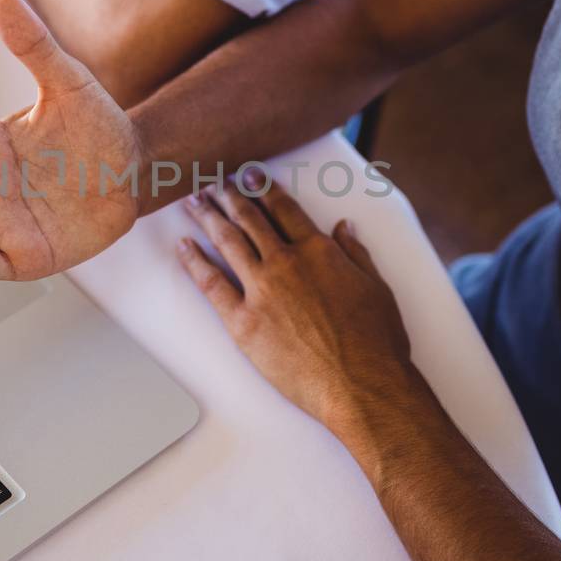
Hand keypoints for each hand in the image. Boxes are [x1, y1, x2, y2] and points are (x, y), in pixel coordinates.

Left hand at [178, 175, 414, 427]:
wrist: (362, 384)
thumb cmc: (376, 342)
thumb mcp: (376, 288)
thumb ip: (356, 254)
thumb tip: (345, 228)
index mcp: (318, 251)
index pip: (284, 209)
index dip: (265, 189)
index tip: (251, 176)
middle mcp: (286, 263)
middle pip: (250, 220)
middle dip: (230, 197)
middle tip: (215, 183)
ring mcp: (261, 290)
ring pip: (227, 242)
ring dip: (208, 217)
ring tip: (194, 202)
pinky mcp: (243, 321)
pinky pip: (211, 284)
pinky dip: (194, 262)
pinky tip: (184, 246)